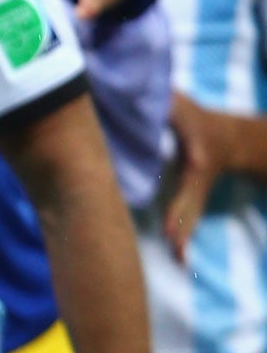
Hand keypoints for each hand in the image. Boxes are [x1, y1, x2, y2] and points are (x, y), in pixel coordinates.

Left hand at [163, 93, 238, 258]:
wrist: (229, 137)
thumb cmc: (197, 118)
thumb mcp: (180, 105)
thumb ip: (158, 102)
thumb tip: (123, 93)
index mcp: (196, 154)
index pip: (189, 173)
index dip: (178, 185)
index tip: (170, 206)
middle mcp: (198, 175)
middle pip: (191, 201)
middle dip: (182, 222)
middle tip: (172, 244)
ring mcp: (197, 190)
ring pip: (190, 214)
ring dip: (183, 235)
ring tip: (178, 258)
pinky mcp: (193, 198)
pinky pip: (187, 218)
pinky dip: (183, 236)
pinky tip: (179, 259)